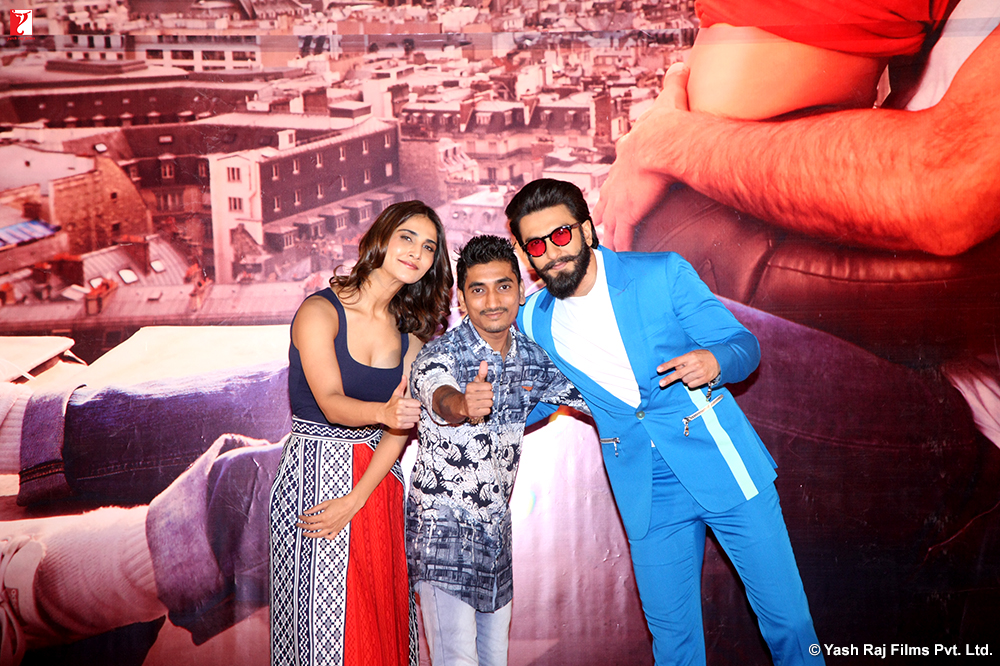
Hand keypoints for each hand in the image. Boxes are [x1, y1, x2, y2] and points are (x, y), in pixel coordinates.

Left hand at [297, 493, 361, 539]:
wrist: (351, 505)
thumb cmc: (339, 503)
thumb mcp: (325, 503)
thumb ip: (315, 508)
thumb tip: (306, 512)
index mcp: (324, 517)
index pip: (309, 520)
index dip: (303, 518)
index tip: (300, 517)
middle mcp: (327, 524)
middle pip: (311, 528)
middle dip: (303, 527)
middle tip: (299, 525)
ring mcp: (332, 528)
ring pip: (318, 535)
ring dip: (310, 535)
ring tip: (305, 534)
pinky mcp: (337, 530)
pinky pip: (329, 537)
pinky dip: (324, 537)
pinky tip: (321, 535)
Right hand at [379, 374, 420, 429]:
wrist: (383, 414)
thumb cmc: (392, 403)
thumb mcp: (396, 394)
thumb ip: (402, 385)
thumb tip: (404, 376)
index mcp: (401, 402)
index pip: (418, 404)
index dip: (416, 404)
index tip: (412, 404)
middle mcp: (400, 410)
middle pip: (418, 411)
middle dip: (416, 411)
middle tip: (411, 410)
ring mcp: (399, 419)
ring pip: (416, 418)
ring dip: (414, 417)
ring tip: (409, 415)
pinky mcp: (399, 426)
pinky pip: (412, 425)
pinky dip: (410, 423)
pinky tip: (406, 419)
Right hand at [461, 360, 493, 419]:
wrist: (463, 405)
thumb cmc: (473, 392)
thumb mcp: (477, 382)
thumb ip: (482, 372)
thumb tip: (484, 362)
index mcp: (470, 386)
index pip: (489, 386)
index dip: (488, 388)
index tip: (483, 389)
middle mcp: (469, 395)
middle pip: (490, 395)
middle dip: (489, 396)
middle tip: (483, 397)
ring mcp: (470, 405)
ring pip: (490, 403)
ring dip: (488, 403)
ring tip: (482, 402)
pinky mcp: (473, 413)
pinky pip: (487, 411)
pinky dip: (486, 410)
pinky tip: (481, 408)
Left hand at [594, 62, 691, 250]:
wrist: (663, 144)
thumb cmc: (667, 124)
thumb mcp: (669, 99)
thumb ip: (674, 82)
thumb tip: (682, 64)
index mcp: (627, 154)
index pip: (618, 170)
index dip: (617, 180)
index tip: (615, 188)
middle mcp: (618, 178)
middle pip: (608, 197)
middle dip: (605, 209)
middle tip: (601, 220)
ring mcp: (621, 197)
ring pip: (611, 220)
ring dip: (610, 233)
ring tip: (608, 246)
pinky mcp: (628, 212)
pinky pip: (623, 235)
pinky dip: (623, 246)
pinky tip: (622, 256)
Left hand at [657, 349, 719, 389]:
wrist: (719, 360)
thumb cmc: (703, 356)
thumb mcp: (693, 354)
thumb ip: (683, 360)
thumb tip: (674, 368)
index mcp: (691, 356)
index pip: (676, 361)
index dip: (667, 366)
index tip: (659, 369)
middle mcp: (695, 364)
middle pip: (678, 373)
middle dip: (669, 379)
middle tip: (661, 383)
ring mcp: (700, 372)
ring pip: (684, 380)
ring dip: (684, 378)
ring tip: (691, 373)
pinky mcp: (704, 379)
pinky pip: (691, 385)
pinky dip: (690, 383)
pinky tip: (695, 377)